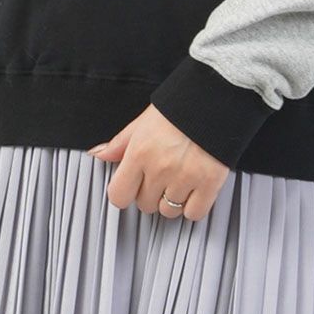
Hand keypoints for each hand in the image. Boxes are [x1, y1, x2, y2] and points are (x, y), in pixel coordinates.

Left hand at [88, 105, 229, 221]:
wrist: (216, 99)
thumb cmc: (180, 108)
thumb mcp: (143, 121)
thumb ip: (120, 143)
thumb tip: (98, 154)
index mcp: (140, 152)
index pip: (118, 195)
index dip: (125, 192)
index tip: (133, 185)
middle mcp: (160, 168)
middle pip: (145, 205)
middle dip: (150, 193)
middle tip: (161, 175)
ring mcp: (185, 178)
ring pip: (168, 212)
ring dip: (171, 201)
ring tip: (179, 179)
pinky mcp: (209, 184)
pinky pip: (193, 214)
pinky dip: (193, 206)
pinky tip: (194, 188)